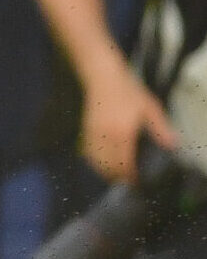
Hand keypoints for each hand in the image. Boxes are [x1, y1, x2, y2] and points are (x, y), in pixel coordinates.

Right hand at [82, 67, 178, 184]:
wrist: (103, 77)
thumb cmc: (127, 91)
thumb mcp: (149, 107)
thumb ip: (160, 128)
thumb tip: (172, 145)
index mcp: (123, 132)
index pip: (124, 162)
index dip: (130, 175)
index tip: (137, 181)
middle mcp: (106, 135)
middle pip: (108, 165)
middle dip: (117, 176)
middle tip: (128, 180)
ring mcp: (94, 132)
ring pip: (96, 160)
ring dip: (105, 170)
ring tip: (115, 174)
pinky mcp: (86, 129)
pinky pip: (88, 151)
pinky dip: (95, 160)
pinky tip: (102, 162)